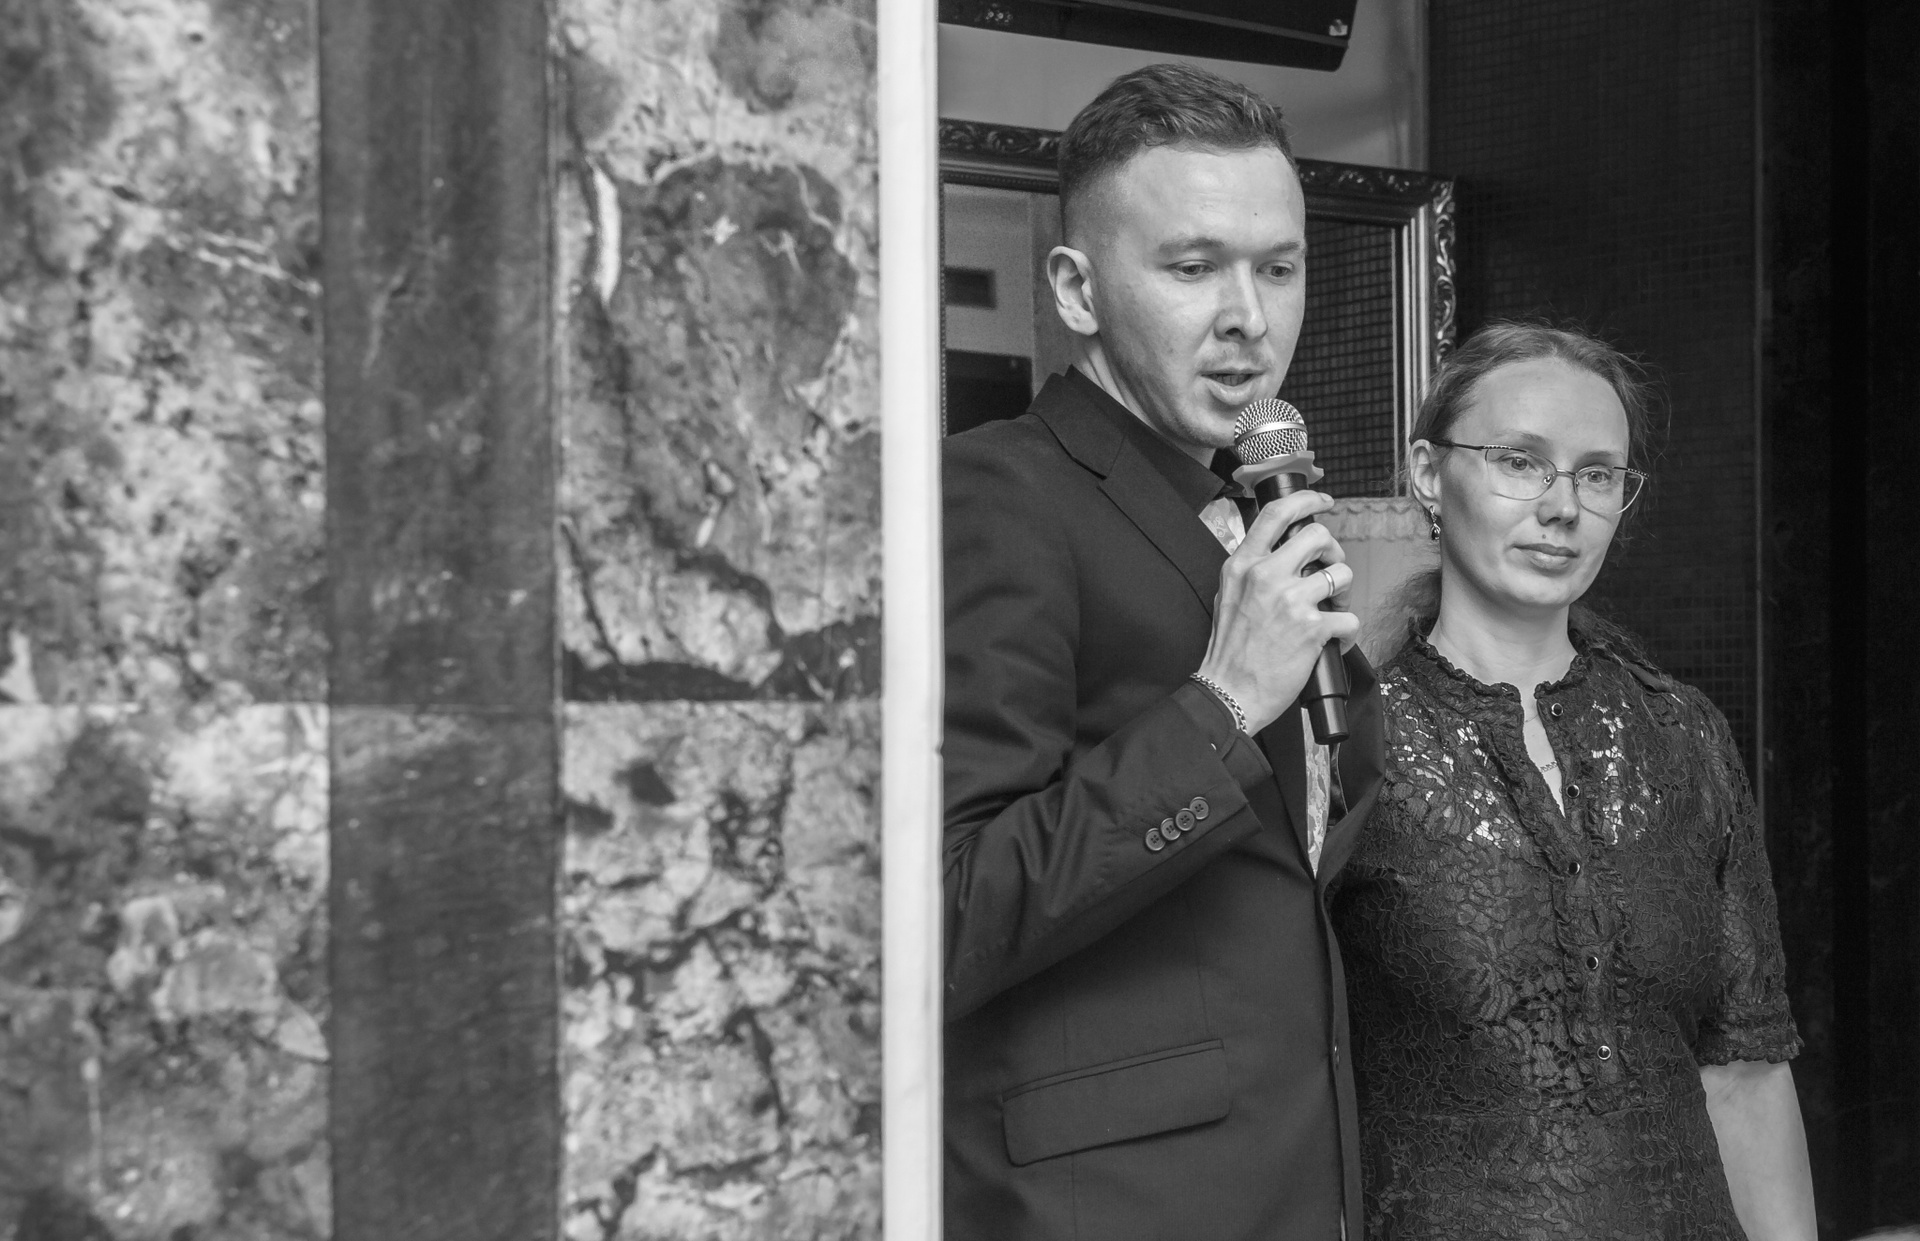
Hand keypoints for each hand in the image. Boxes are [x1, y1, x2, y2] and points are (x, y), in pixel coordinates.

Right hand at [1193, 490, 1358, 734]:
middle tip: (1331, 570)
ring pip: (1342, 573)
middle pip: (1318, 535)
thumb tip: (1282, 555)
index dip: (1306, 500)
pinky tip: (1333, 642)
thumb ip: (1252, 571)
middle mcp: (1266, 575)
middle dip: (1334, 551)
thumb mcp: (1228, 595)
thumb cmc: (1229, 650)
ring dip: (1344, 593)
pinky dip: (1347, 632)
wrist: (1229, 692)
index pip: (1277, 514)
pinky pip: (1349, 618)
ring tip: (1331, 611)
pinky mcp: (1312, 628)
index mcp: (1242, 565)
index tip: (1323, 501)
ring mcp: (1290, 600)